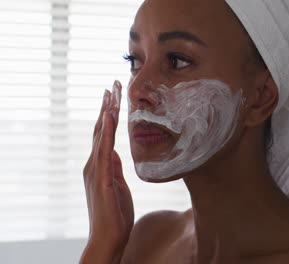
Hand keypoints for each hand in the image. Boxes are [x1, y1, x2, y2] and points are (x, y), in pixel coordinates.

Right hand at [81, 80, 133, 262]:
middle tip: (112, 84)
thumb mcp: (118, 185)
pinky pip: (105, 150)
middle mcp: (94, 163)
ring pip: (102, 134)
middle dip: (107, 105)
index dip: (109, 114)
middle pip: (101, 128)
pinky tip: (110, 116)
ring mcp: (96, 169)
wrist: (109, 237)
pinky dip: (107, 131)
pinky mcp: (101, 177)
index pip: (105, 133)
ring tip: (111, 92)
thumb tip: (115, 154)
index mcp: (100, 165)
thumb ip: (114, 168)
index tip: (114, 95)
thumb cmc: (115, 214)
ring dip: (107, 112)